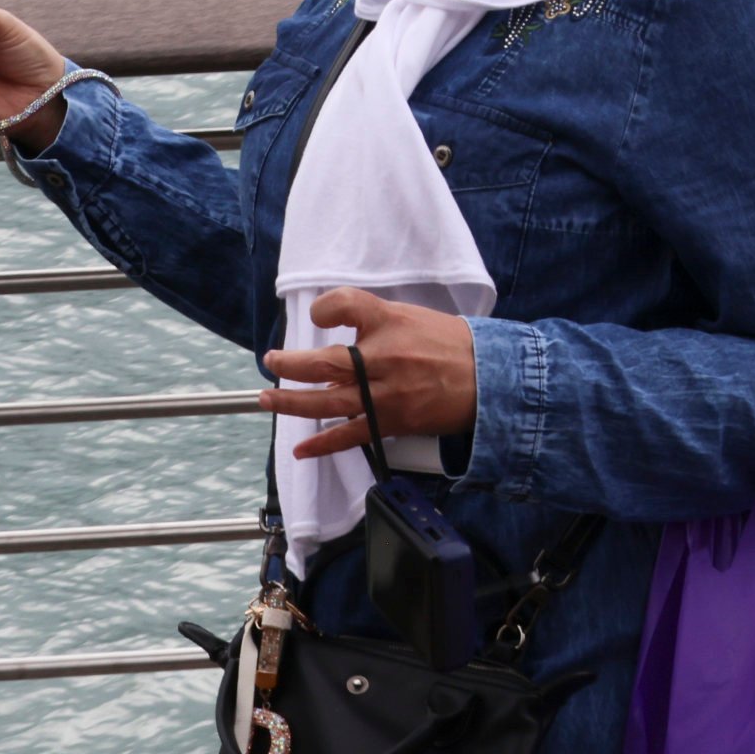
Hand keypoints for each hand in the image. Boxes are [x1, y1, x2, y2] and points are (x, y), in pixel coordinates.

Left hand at [259, 289, 478, 459]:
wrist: (487, 378)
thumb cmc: (442, 342)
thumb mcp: (404, 314)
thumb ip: (365, 316)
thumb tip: (325, 326)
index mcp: (389, 324)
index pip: (347, 305)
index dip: (325, 309)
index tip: (317, 316)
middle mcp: (385, 360)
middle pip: (328, 363)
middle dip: (292, 365)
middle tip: (271, 362)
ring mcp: (387, 395)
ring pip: (331, 403)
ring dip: (294, 403)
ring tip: (268, 400)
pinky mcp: (393, 422)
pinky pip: (352, 435)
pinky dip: (324, 444)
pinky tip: (301, 448)